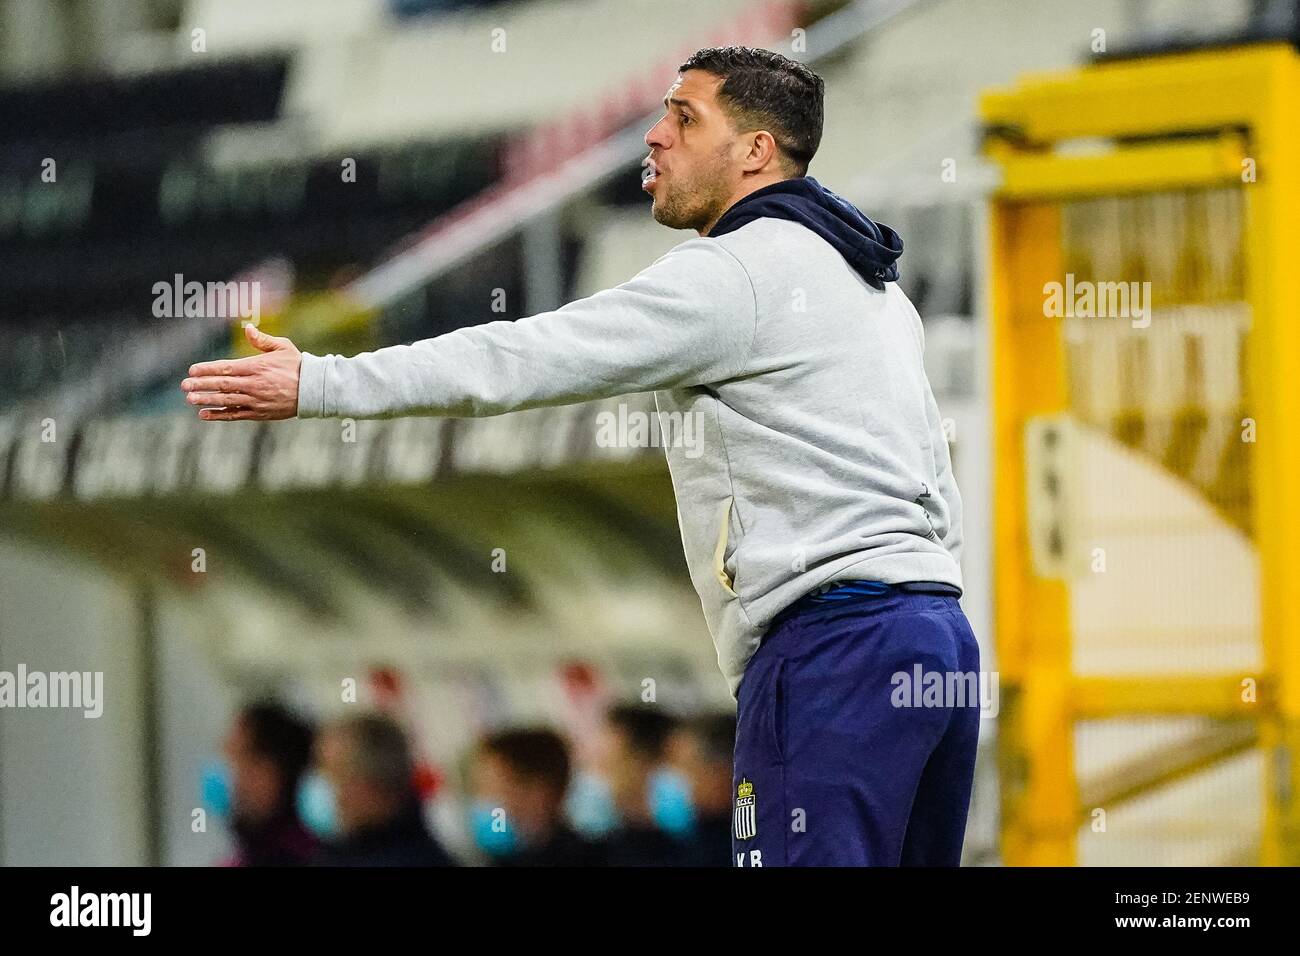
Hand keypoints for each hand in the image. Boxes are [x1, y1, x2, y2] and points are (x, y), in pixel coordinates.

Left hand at [181, 324, 301, 420]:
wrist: (315, 390)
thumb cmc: (297, 366)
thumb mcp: (283, 347)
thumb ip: (262, 340)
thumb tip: (247, 328)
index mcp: (257, 366)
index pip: (226, 367)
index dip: (207, 369)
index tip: (191, 370)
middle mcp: (254, 384)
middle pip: (222, 385)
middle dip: (201, 385)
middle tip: (184, 386)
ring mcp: (256, 400)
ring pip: (226, 401)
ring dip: (207, 400)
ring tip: (190, 400)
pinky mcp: (260, 413)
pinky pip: (236, 415)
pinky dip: (220, 415)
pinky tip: (205, 415)